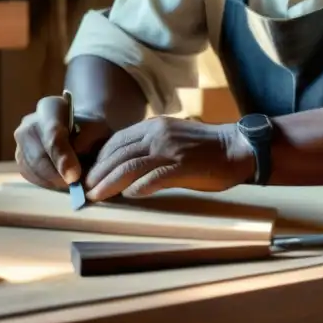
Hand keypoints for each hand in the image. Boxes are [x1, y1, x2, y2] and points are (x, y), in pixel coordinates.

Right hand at [14, 96, 111, 190]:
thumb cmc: (89, 129)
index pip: (52, 133)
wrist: (77, 132)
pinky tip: (61, 182)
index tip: (75, 176)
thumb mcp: (98, 128)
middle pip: (38, 154)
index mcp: (49, 108)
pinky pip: (30, 176)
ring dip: (53, 181)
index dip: (62, 157)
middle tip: (75, 186)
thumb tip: (75, 157)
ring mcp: (21, 142)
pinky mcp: (20, 160)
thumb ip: (89, 138)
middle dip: (57, 174)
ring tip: (71, 184)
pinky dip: (46, 183)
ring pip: (32, 168)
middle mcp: (29, 123)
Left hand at [83, 117, 255, 201]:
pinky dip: (139, 187)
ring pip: (130, 166)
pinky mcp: (184, 166)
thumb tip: (125, 166)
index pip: (117, 141)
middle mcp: (158, 134)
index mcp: (154, 126)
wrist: (238, 148)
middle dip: (98, 172)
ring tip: (96, 196)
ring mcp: (171, 150)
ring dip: (110, 182)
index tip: (88, 174)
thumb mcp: (172, 138)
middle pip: (119, 154)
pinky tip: (129, 196)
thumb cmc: (205, 148)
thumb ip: (150, 147)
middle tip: (84, 189)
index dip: (99, 158)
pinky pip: (155, 177)